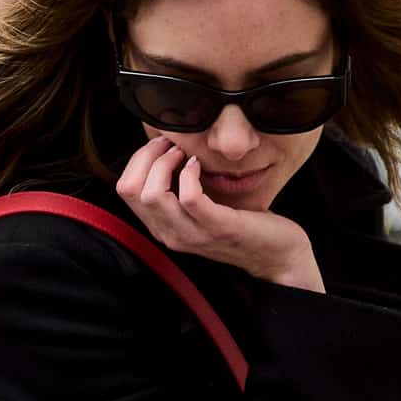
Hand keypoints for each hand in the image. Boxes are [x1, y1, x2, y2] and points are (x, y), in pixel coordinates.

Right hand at [116, 140, 324, 292]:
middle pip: (131, 189)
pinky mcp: (218, 228)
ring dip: (166, 162)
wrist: (276, 255)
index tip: (161, 146)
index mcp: (162, 228)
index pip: (124, 190)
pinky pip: (189, 197)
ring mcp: (193, 234)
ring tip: (184, 153)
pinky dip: (191, 173)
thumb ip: (177, 192)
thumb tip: (161, 154)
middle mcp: (170, 234)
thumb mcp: (199, 211)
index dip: (138, 160)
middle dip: (148, 156)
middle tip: (172, 144)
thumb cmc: (240, 225)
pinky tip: (200, 164)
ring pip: (153, 194)